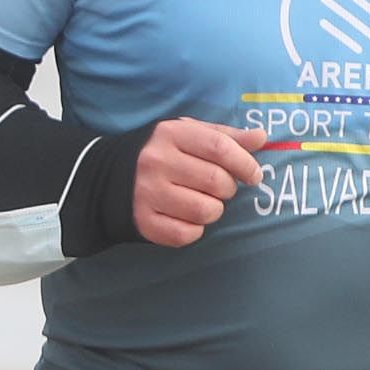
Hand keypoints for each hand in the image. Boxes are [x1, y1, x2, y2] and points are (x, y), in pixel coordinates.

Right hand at [134, 119, 266, 247]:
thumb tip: (262, 137)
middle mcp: (156, 162)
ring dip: (214, 210)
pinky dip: (195, 230)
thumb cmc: (161, 153)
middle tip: (222, 188)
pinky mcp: (143, 221)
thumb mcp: (189, 134)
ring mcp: (148, 193)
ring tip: (204, 202)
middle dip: (228, 188)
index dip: (244, 163)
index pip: (219, 147)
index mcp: (170, 135)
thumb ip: (225, 136)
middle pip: (216, 181)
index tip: (254, 174)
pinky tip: (188, 217)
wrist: (108, 176)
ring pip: (204, 211)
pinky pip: (186, 234)